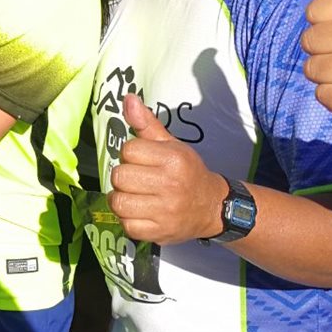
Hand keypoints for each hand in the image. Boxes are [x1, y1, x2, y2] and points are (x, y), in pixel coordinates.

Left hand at [107, 94, 229, 243]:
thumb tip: (128, 98)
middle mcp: (170, 185)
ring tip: (134, 195)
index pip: (129, 150)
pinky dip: (129, 219)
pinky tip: (140, 212)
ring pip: (118, 202)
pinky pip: (127, 225)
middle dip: (124, 176)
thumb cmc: (186, 172)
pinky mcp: (159, 233)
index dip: (131, 154)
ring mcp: (165, 212)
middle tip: (137, 179)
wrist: (213, 207)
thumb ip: (147, 123)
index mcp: (173, 159)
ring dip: (121, 199)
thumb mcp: (171, 144)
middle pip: (120, 176)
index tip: (142, 160)